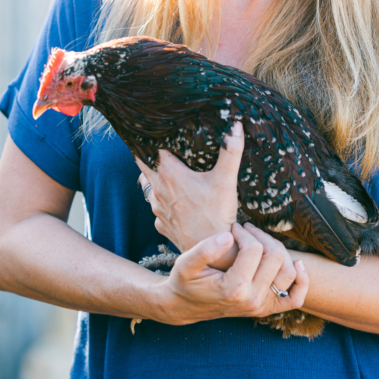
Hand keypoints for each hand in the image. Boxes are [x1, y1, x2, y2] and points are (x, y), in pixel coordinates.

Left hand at [136, 122, 243, 262]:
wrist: (211, 253)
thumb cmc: (217, 214)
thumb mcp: (226, 179)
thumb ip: (231, 150)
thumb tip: (236, 125)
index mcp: (169, 174)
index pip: (147, 150)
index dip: (147, 138)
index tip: (150, 130)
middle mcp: (158, 190)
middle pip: (142, 165)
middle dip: (146, 155)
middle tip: (155, 145)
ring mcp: (157, 209)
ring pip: (148, 186)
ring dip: (154, 177)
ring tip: (166, 170)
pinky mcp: (162, 224)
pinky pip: (156, 207)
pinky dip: (161, 199)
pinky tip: (174, 198)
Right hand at [149, 222, 308, 326]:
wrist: (186, 306)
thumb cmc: (185, 282)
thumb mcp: (185, 263)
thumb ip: (204, 249)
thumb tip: (229, 236)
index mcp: (233, 289)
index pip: (254, 250)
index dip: (244, 233)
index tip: (233, 228)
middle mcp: (252, 300)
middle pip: (274, 256)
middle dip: (261, 236)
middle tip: (246, 230)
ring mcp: (262, 306)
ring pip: (288, 272)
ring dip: (278, 249)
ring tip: (260, 241)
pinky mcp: (267, 308)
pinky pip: (296, 298)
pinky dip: (302, 281)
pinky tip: (297, 264)